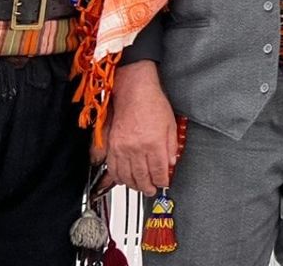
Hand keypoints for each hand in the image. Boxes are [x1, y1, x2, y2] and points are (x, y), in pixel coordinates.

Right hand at [106, 61, 178, 195]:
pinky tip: (123, 180)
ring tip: (139, 187)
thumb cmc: (153, 104)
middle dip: (148, 187)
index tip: (163, 183)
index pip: (159, 171)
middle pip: (142, 177)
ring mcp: (122, 148)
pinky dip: (118, 177)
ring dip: (133, 185)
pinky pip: (112, 168)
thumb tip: (171, 163)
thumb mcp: (171, 125)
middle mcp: (137, 148)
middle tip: (151, 190)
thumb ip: (171, 147)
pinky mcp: (111, 146)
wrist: (133, 92)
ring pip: (126, 176)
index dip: (162, 181)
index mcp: (154, 143)